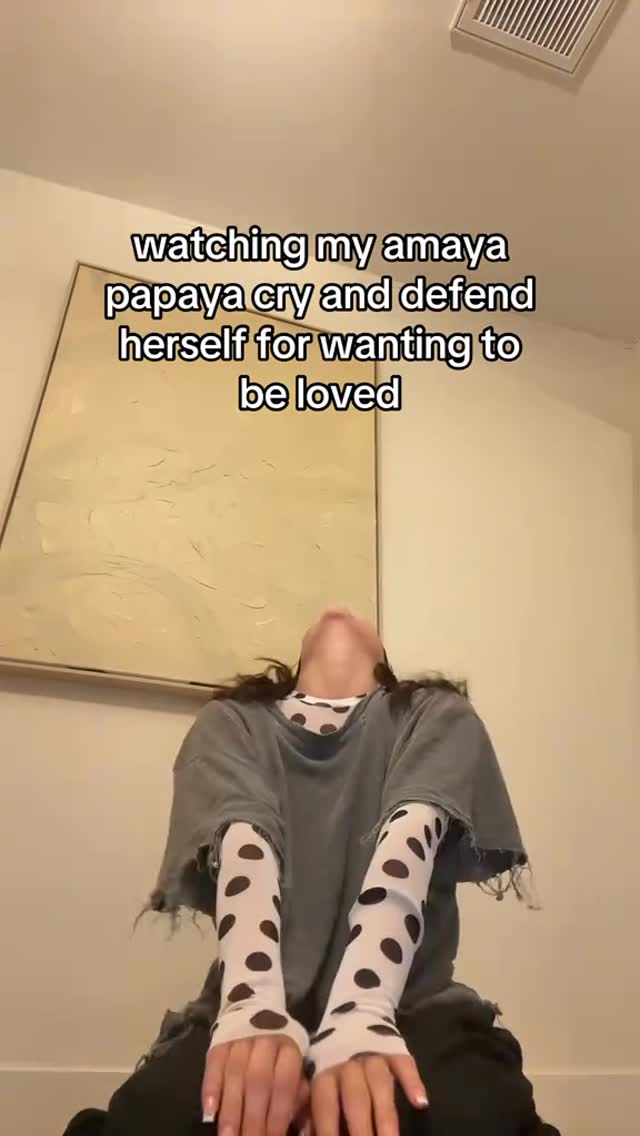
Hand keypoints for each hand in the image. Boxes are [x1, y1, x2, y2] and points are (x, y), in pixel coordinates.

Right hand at [202, 1034, 307, 1135]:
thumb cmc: (278, 1052)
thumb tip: (297, 1125)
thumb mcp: (296, 1066)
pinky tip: (209, 1110)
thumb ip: (297, 1094)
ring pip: (235, 1074)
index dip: (278, 1114)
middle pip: (258, 1081)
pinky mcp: (219, 1039)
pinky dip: (210, 1088)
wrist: (255, 1006)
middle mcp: (265, 1040)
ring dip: (230, 1110)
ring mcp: (240, 1038)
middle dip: (253, 1118)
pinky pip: (214, 1064)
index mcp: (289, 1048)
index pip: (284, 1084)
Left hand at [310, 1054, 427, 1135]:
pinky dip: (413, 1082)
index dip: (328, 1127)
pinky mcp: (396, 1049)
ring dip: (385, 1115)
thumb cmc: (335, 1071)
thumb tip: (311, 1134)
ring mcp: (374, 1056)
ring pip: (380, 1083)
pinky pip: (404, 1064)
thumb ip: (317, 1113)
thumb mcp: (321, 1088)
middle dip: (360, 1128)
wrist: (354, 1019)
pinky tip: (420, 1103)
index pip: (325, 1104)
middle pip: (355, 1097)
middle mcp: (348, 1064)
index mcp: (325, 1076)